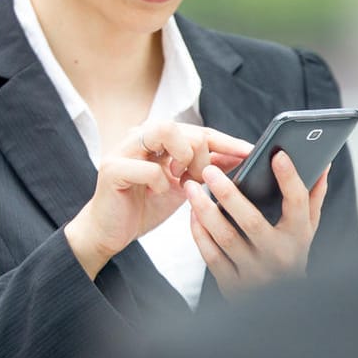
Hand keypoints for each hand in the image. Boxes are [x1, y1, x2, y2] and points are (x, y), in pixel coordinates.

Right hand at [65, 123, 251, 277]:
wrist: (109, 232)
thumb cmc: (144, 206)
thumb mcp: (183, 186)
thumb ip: (205, 168)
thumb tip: (238, 156)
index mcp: (156, 138)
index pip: (197, 130)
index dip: (225, 140)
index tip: (248, 152)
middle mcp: (139, 137)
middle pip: (183, 125)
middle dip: (201, 153)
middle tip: (201, 178)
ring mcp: (123, 150)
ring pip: (163, 130)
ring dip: (182, 155)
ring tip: (183, 178)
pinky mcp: (112, 170)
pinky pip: (147, 166)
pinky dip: (160, 180)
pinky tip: (161, 191)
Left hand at [185, 150, 328, 295]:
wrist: (282, 306)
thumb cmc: (292, 256)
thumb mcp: (306, 229)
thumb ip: (313, 197)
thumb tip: (323, 164)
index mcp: (298, 236)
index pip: (297, 203)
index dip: (289, 178)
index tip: (278, 155)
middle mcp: (278, 255)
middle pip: (251, 221)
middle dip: (229, 193)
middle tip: (210, 169)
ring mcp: (255, 273)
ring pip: (225, 238)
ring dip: (205, 211)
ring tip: (192, 187)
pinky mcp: (233, 285)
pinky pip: (211, 256)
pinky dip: (199, 233)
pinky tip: (193, 214)